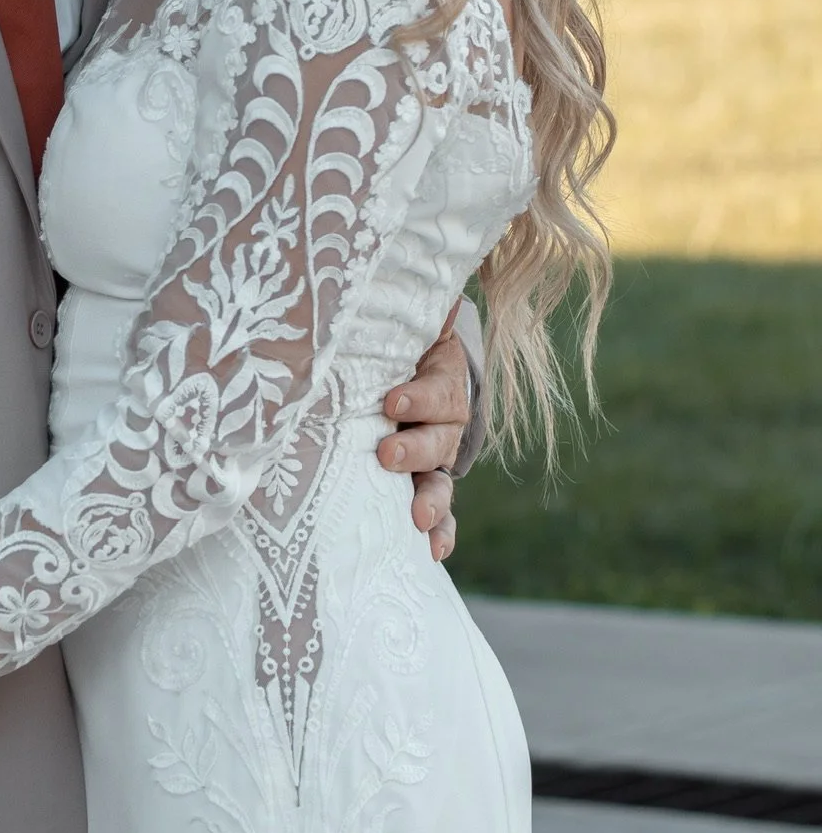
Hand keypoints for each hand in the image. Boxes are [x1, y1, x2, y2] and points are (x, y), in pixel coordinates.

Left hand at [378, 317, 472, 563]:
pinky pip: (440, 511)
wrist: (411, 373)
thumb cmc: (395, 349)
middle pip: (439, 437)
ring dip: (431, 499)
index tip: (391, 400)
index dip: (419, 397)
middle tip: (387, 454)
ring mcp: (438, 458)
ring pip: (442, 479)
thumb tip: (405, 280)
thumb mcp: (403, 329)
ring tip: (416, 517)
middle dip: (415, 449)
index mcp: (441, 381)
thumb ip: (406, 312)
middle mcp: (444, 422)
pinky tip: (434, 551)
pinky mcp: (427, 484)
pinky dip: (441, 531)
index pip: (438, 389)